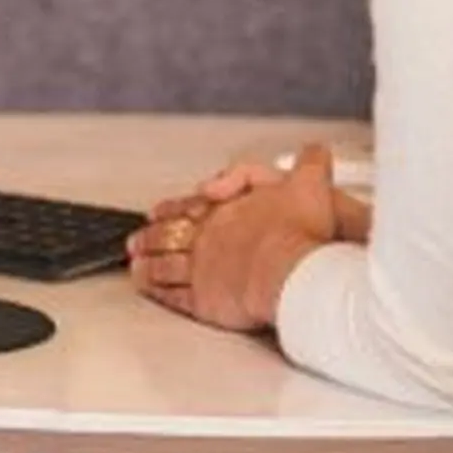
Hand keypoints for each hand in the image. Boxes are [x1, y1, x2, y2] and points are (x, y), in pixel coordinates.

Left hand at [127, 145, 343, 331]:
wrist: (291, 271)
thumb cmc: (298, 233)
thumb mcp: (310, 185)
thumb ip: (311, 164)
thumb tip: (315, 152)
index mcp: (226, 211)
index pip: (191, 205)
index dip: (173, 207)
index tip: (158, 211)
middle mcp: (208, 238)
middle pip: (170, 235)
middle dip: (151, 237)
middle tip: (136, 239)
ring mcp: (202, 269)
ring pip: (165, 266)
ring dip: (148, 265)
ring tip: (136, 266)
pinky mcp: (205, 301)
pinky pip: (174, 297)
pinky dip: (158, 292)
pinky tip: (150, 291)